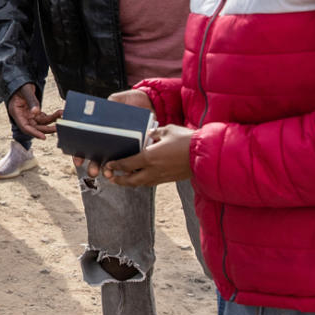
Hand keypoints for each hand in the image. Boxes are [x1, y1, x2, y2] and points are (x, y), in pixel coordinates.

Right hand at [6, 83, 62, 139]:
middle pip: (34, 127)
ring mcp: (28, 115)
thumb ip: (31, 101)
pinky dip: (51, 117)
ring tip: (60, 115)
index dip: (34, 133)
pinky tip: (58, 113)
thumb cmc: (21, 85)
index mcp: (16, 112)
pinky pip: (43, 118)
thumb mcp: (26, 90)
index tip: (43, 137)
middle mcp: (22, 116)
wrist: (22, 82)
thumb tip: (36, 112)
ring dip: (51, 121)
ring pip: (41, 123)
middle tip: (57, 127)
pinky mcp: (34, 113)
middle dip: (46, 128)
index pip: (25, 127)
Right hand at [71, 88, 151, 171]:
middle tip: (93, 171)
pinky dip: (127, 167)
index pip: (85, 143)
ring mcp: (121, 145)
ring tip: (107, 174)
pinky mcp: (135, 148)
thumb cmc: (129, 100)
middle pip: (96, 156)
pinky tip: (125, 170)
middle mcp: (108, 139)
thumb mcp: (116, 99)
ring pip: (112, 162)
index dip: (79, 153)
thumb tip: (100, 113)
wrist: (149, 102)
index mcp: (99, 128)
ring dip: (108, 170)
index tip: (78, 160)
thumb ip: (108, 104)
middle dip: (93, 166)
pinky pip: (129, 160)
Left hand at [74, 124, 193, 186]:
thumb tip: (148, 135)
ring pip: (141, 183)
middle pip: (131, 180)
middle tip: (111, 178)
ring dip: (130, 182)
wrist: (205, 155)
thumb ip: (154, 133)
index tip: (109, 165)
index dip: (116, 165)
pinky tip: (140, 177)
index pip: (127, 164)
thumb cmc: (187, 140)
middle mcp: (153, 170)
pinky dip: (142, 181)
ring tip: (123, 179)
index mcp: (150, 157)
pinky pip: (151, 182)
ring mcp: (162, 177)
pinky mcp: (169, 179)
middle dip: (119, 180)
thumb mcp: (167, 130)